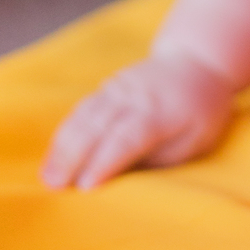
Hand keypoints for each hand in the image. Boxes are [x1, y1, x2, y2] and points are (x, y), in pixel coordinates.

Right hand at [41, 55, 231, 190]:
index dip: (104, 162)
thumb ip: (160, 160)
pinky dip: (66, 133)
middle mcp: (135, 95)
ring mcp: (118, 86)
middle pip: (96, 125)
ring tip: (47, 177)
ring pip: (83, 115)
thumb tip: (123, 184)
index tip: (85, 188)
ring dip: (62, 147)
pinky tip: (55, 156)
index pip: (126, 137)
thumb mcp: (195, 141)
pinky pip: (82, 109)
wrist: (197, 61)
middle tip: (53, 188)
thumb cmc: (201, 111)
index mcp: (160, 111)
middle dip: (73, 157)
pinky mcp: (108, 86)